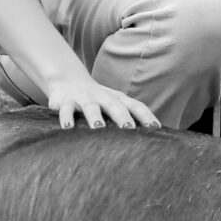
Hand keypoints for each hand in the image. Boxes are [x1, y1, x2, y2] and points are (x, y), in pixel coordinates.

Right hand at [43, 74, 160, 131]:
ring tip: (99, 127)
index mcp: (118, 99)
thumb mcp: (113, 106)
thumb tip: (150, 139)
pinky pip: (65, 109)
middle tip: (129, 129)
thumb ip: (127, 119)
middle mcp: (103, 97)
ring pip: (91, 107)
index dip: (146, 116)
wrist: (68, 80)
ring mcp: (84, 98)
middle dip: (122, 117)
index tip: (155, 128)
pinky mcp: (65, 101)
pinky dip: (66, 118)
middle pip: (115, 106)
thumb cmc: (97, 100)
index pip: (136, 106)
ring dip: (95, 116)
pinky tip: (68, 128)